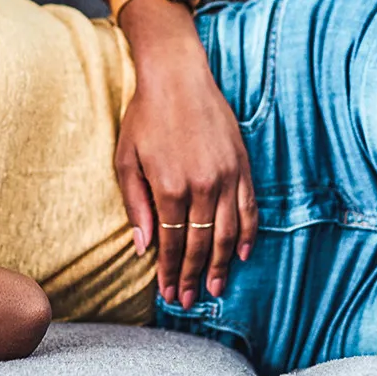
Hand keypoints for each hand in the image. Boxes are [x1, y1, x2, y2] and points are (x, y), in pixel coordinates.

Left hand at [114, 29, 256, 309]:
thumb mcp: (126, 160)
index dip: (171, 271)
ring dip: (222, 264)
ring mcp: (226, 176)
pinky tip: (242, 254)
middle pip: (202, 244)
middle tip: (190, 300)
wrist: (177, 75)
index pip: (173, 243)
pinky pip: (249, 208)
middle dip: (195, 276)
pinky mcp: (242, 165)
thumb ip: (135, 206)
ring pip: (228, 232)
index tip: (169, 293)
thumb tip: (142, 249)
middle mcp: (202, 186)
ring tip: (216, 289)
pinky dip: (248, 234)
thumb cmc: (145, 116)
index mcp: (169, 187)